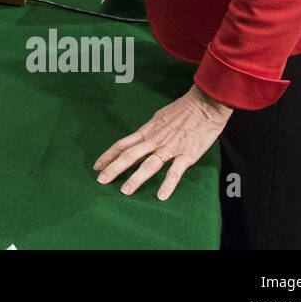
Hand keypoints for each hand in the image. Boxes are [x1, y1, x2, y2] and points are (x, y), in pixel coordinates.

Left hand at [92, 84, 232, 199]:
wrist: (204, 105)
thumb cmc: (183, 110)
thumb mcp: (159, 117)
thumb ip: (150, 130)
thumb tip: (140, 138)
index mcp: (147, 131)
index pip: (122, 144)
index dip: (108, 156)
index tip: (97, 166)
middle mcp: (154, 140)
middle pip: (129, 155)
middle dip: (114, 168)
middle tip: (101, 181)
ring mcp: (170, 148)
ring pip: (149, 165)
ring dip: (136, 178)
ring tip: (125, 191)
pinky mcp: (187, 155)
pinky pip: (175, 172)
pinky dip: (168, 184)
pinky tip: (161, 196)